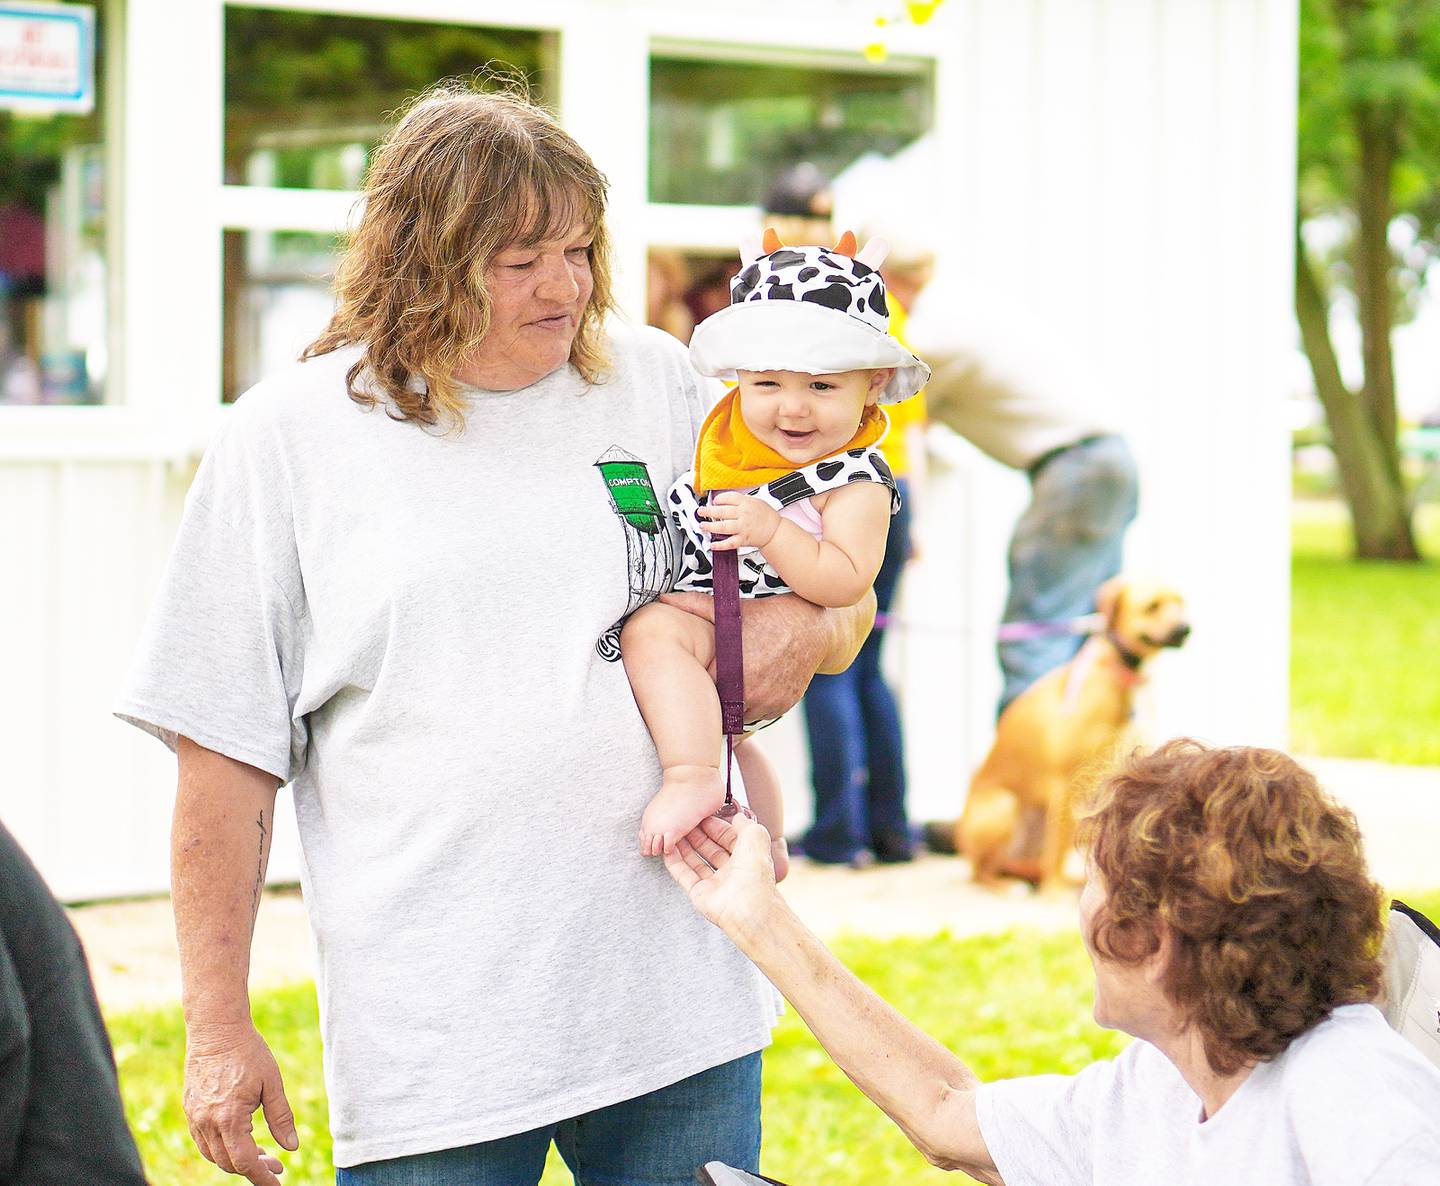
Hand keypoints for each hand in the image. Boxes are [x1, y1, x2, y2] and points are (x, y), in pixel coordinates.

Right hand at [182, 1020, 297, 1184]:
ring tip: (261, 1154)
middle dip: (253, 1169)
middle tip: (276, 1164)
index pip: (245, 1162)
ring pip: (213, 1154)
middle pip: (228, 1163)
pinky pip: (203, 1140)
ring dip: (236, 1160)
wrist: (216, 1029)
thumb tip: (291, 1147)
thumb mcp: (273, 1083)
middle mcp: (207, 1122)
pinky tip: (239, 1139)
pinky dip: (221, 1147)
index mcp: (230, 1118)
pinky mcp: (190, 1109)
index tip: (276, 1183)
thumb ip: (281, 1117)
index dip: (261, 1177)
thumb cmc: (248, 1052)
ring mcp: (195, 1117)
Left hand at [658, 591, 828, 718]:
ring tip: (730, 689)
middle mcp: (751, 690)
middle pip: (719, 708)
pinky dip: (753, 706)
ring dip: (733, 706)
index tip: (693, 681)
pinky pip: (760, 715)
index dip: (697, 687)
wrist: (811, 627)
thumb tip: (663, 598)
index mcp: (732, 668)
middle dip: (713, 700)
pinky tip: (751, 689)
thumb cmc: (768, 615)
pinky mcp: (782, 706)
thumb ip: (695, 606)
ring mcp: (768, 701)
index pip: (702, 691)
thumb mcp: (732, 609)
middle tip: (710, 688)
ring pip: (739, 716)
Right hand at [664, 813, 779, 945]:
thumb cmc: (755, 872)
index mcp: (746, 857)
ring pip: (696, 861)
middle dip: (697, 835)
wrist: (749, 908)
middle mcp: (731, 871)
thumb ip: (745, 823)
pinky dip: (675, 864)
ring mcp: (715, 883)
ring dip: (684, 847)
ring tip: (672, 833)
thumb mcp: (756, 837)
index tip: (701, 815)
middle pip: (710, 849)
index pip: (727, 838)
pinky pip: (685, 876)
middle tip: (683, 822)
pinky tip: (668, 851)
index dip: (715, 826)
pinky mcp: (700, 894)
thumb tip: (737, 816)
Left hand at [699, 492, 781, 550]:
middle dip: (709, 511)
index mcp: (746, 503)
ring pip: (723, 527)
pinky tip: (712, 545)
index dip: (719, 499)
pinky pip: (729, 543)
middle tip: (700, 511)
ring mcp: (743, 528)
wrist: (775, 531)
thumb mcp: (755, 501)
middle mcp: (743, 515)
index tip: (714, 502)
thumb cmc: (766, 516)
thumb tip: (723, 501)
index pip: (729, 498)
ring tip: (702, 525)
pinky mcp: (743, 540)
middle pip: (722, 511)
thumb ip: (739, 501)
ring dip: (710, 526)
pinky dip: (720, 545)